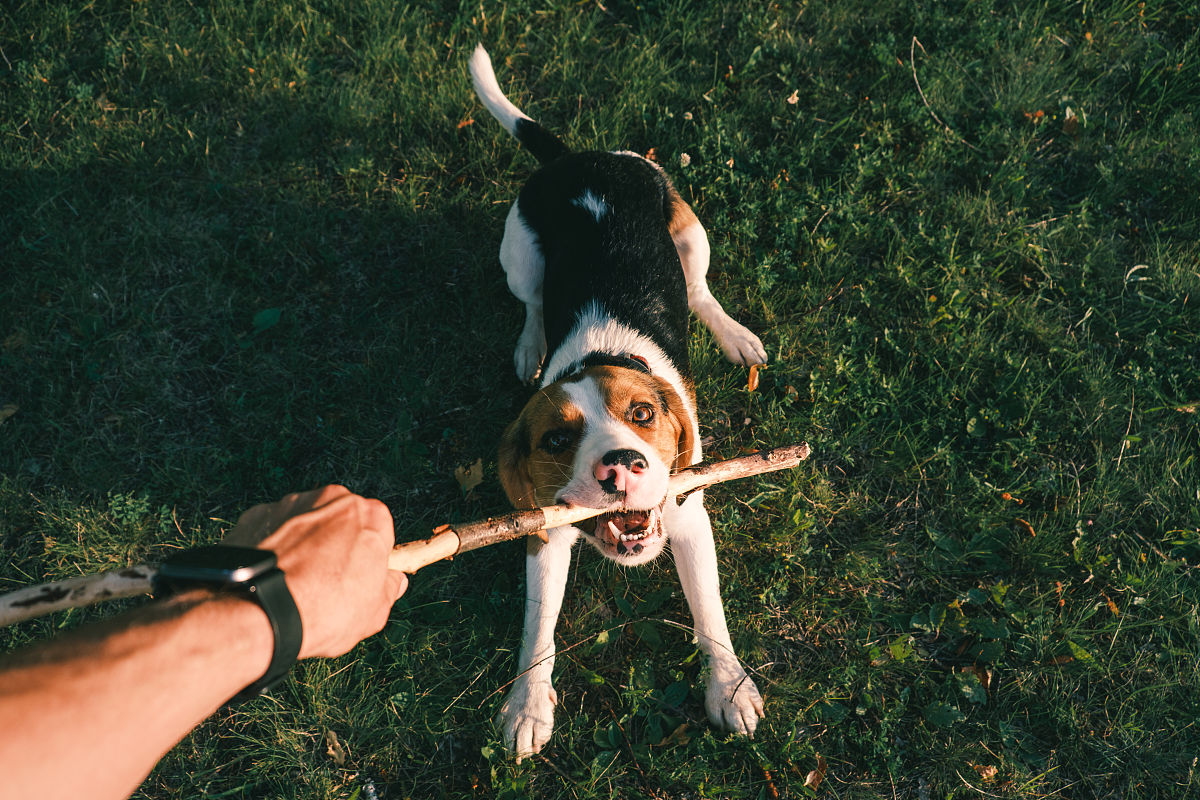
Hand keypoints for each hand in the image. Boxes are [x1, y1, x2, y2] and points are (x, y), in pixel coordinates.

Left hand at [222, 486, 407, 658]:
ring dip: (303, 544)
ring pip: (305, 523)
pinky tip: (269, 577)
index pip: (379, 529)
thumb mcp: (373, 611)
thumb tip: (393, 582)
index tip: (360, 578)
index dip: (371, 556)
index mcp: (369, 514)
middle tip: (326, 582)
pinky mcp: (256, 515)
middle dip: (336, 544)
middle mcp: (331, 498)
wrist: (261, 612)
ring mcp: (291, 503)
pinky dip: (272, 548)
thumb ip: (388, 589)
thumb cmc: (325, 610)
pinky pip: (272, 530)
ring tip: (293, 584)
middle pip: (340, 520)